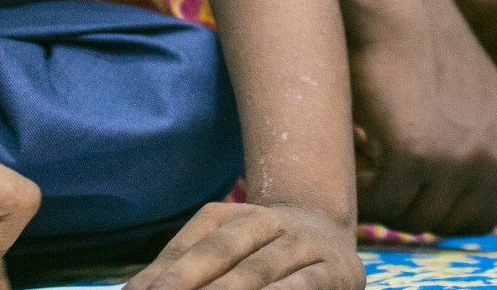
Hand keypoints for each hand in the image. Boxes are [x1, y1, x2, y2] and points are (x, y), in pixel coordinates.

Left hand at [130, 202, 362, 289]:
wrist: (326, 234)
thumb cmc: (257, 253)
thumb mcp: (220, 248)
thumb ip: (179, 268)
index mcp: (230, 215)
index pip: (191, 246)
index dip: (162, 273)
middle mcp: (266, 222)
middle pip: (221, 251)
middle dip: (186, 281)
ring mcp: (301, 244)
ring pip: (259, 271)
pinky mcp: (334, 271)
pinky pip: (304, 286)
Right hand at [349, 0, 496, 234]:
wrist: (395, 3)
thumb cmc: (423, 53)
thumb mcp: (474, 110)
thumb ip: (477, 156)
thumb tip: (449, 216)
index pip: (478, 221)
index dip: (436, 207)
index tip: (408, 180)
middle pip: (442, 224)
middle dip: (406, 203)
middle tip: (378, 167)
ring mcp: (463, 158)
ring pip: (409, 217)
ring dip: (381, 195)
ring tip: (367, 153)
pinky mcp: (418, 153)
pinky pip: (379, 202)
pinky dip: (357, 184)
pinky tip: (353, 148)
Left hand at [406, 0, 496, 61]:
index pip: (413, 6)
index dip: (400, 12)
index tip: (391, 15)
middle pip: (439, 33)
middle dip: (428, 34)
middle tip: (415, 36)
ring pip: (470, 49)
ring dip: (456, 50)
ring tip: (444, 46)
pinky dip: (487, 51)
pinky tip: (477, 43)